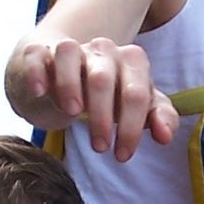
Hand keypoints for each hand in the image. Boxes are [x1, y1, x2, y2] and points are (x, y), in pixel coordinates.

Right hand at [12, 35, 177, 161]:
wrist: (64, 77)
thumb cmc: (107, 96)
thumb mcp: (136, 107)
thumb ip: (157, 117)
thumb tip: (166, 136)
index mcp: (131, 61)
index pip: (136, 93)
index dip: (131, 127)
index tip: (122, 155)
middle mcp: (102, 49)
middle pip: (103, 78)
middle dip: (102, 116)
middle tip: (100, 148)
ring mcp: (70, 48)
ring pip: (70, 55)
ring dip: (70, 85)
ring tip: (72, 114)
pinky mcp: (40, 53)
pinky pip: (37, 54)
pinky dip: (37, 72)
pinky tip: (40, 92)